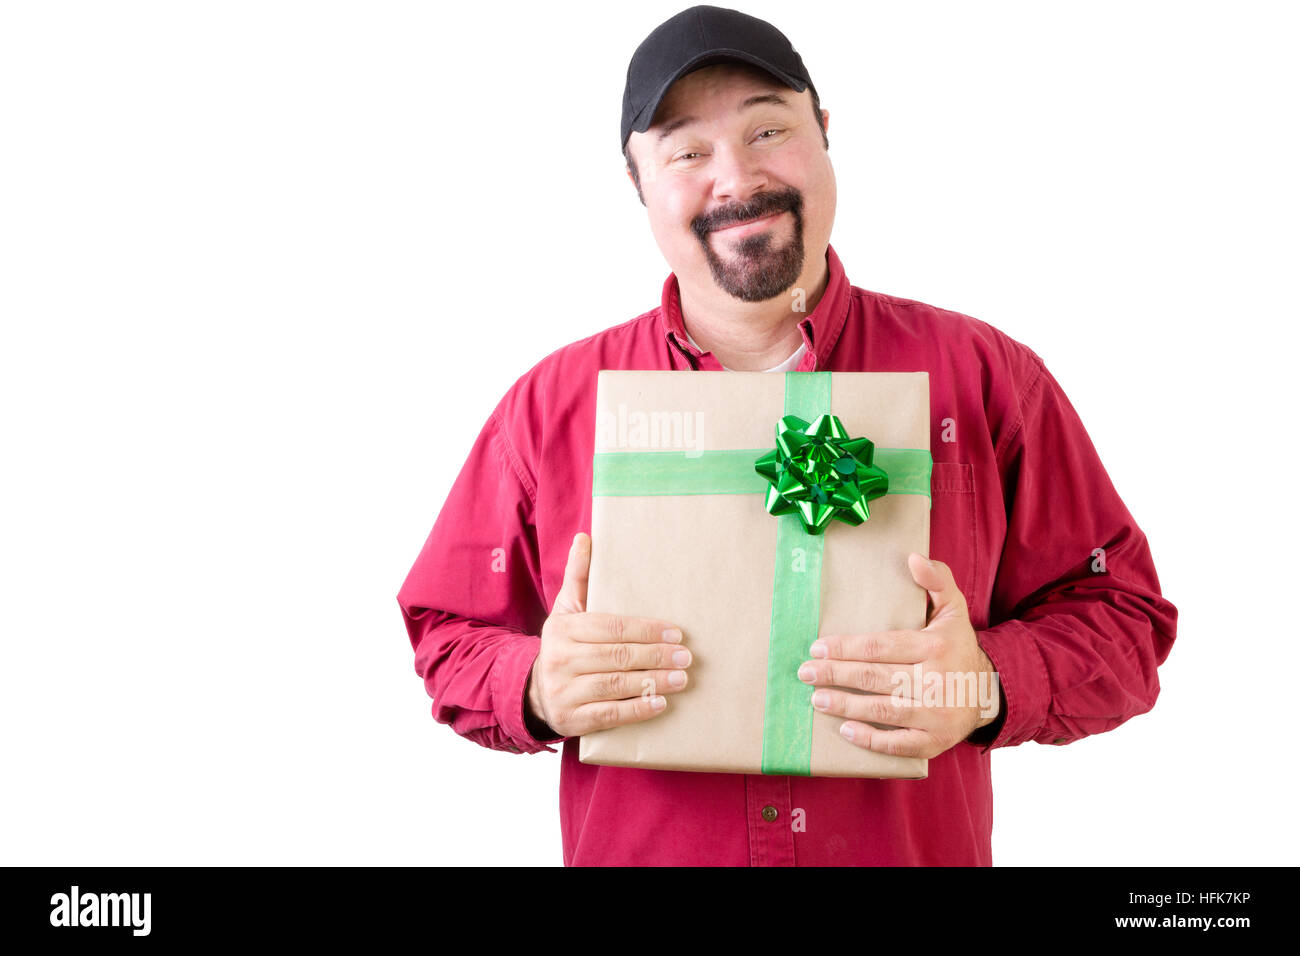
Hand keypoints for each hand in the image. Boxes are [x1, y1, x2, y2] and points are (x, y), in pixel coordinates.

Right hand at [524, 532, 691, 737]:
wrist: (535, 693)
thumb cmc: (564, 645)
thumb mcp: (566, 610)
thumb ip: (579, 576)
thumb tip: (585, 537)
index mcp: (563, 629)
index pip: (611, 627)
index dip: (646, 630)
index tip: (676, 633)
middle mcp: (560, 659)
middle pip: (616, 655)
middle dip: (655, 656)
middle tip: (686, 657)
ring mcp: (563, 691)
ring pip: (614, 685)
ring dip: (652, 682)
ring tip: (681, 679)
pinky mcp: (571, 719)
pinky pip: (609, 714)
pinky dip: (637, 709)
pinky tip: (660, 703)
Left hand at [797, 553, 999, 758]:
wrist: (990, 692)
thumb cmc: (958, 646)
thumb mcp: (954, 609)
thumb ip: (937, 580)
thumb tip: (914, 558)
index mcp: (935, 645)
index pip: (881, 646)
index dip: (846, 647)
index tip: (817, 648)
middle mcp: (936, 680)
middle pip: (875, 677)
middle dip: (835, 674)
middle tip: (805, 673)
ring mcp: (936, 713)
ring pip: (883, 709)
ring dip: (845, 705)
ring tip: (817, 699)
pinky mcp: (935, 740)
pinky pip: (899, 743)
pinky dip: (871, 739)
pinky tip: (846, 730)